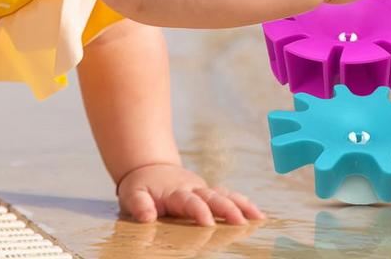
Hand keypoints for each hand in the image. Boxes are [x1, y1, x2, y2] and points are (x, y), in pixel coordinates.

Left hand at [117, 162, 264, 226]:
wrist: (151, 167)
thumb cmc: (141, 185)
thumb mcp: (132, 194)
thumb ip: (139, 205)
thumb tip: (147, 218)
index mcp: (176, 191)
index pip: (190, 202)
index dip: (199, 211)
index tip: (208, 222)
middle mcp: (194, 189)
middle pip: (213, 197)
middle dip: (227, 209)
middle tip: (240, 221)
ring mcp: (203, 190)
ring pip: (225, 195)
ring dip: (241, 205)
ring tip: (258, 217)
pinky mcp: (209, 193)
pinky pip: (228, 196)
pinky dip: (243, 203)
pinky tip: (257, 215)